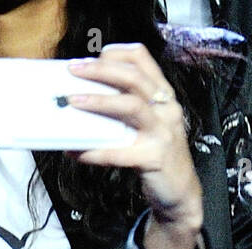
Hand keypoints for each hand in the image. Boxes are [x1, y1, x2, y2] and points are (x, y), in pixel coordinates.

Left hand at [67, 43, 203, 248]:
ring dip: (99, 102)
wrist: (178, 191)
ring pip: (131, 107)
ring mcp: (163, 132)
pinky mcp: (154, 158)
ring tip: (73, 102)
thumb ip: (123, 111)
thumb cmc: (153, 154)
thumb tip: (82, 100)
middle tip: (73, 70)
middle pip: (134, 78)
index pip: (144, 61)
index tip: (90, 58)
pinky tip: (75, 152)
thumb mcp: (144, 126)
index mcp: (162, 96)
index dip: (117, 54)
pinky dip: (95, 152)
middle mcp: (166, 109)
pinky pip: (120, 152)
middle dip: (102, 71)